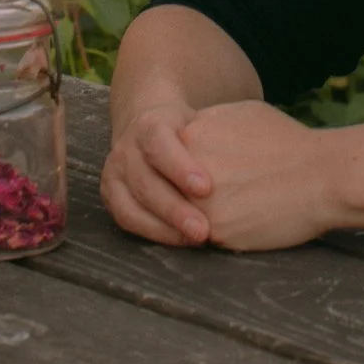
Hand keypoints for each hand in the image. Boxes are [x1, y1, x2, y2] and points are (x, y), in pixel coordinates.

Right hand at [101, 97, 214, 245]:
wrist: (153, 128)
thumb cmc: (191, 131)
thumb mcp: (202, 122)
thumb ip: (218, 137)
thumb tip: (251, 155)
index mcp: (150, 124)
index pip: (159, 143)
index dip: (180, 167)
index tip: (206, 188)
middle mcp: (126, 148)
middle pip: (146, 181)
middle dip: (174, 208)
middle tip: (203, 230)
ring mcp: (115, 172)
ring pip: (132, 204)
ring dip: (164, 226)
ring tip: (196, 240)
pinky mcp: (111, 195)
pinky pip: (127, 219)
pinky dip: (153, 232)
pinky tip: (180, 241)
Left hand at [179, 99, 339, 251]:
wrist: (325, 176)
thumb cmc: (291, 143)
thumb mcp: (244, 114)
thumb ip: (210, 124)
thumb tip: (192, 133)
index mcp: (192, 134)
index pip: (171, 157)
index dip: (190, 168)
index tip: (211, 173)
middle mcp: (185, 167)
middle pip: (172, 186)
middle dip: (188, 193)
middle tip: (223, 193)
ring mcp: (197, 202)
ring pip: (185, 214)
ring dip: (200, 215)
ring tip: (236, 208)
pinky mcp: (215, 231)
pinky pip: (207, 235)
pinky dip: (221, 232)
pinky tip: (245, 222)